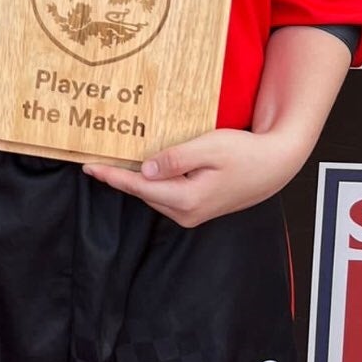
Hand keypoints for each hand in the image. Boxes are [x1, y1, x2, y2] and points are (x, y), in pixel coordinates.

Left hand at [82, 126, 309, 227]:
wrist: (273, 166)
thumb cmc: (243, 153)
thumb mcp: (208, 148)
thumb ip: (175, 159)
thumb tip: (144, 170)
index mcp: (186, 199)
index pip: (138, 187)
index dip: (111, 176)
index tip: (88, 167)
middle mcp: (186, 213)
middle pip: (142, 192)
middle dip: (119, 176)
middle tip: (96, 157)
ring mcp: (191, 213)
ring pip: (153, 194)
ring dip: (135, 179)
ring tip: (113, 160)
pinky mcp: (196, 208)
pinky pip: (165, 194)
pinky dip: (151, 181)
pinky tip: (144, 167)